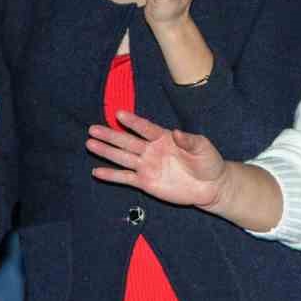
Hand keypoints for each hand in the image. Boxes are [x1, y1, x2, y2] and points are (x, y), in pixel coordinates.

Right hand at [87, 111, 225, 209]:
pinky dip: (111, 175)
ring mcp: (147, 166)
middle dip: (110, 135)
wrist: (210, 186)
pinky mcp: (145, 182)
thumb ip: (189, 140)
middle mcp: (152, 150)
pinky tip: (97, 171)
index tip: (119, 114)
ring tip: (90, 143)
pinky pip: (125, 178)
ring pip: (122, 157)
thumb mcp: (203, 147)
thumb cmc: (208, 162)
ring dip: (106, 151)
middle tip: (92, 128)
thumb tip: (177, 133)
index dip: (133, 122)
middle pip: (127, 141)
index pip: (145, 128)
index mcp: (164, 137)